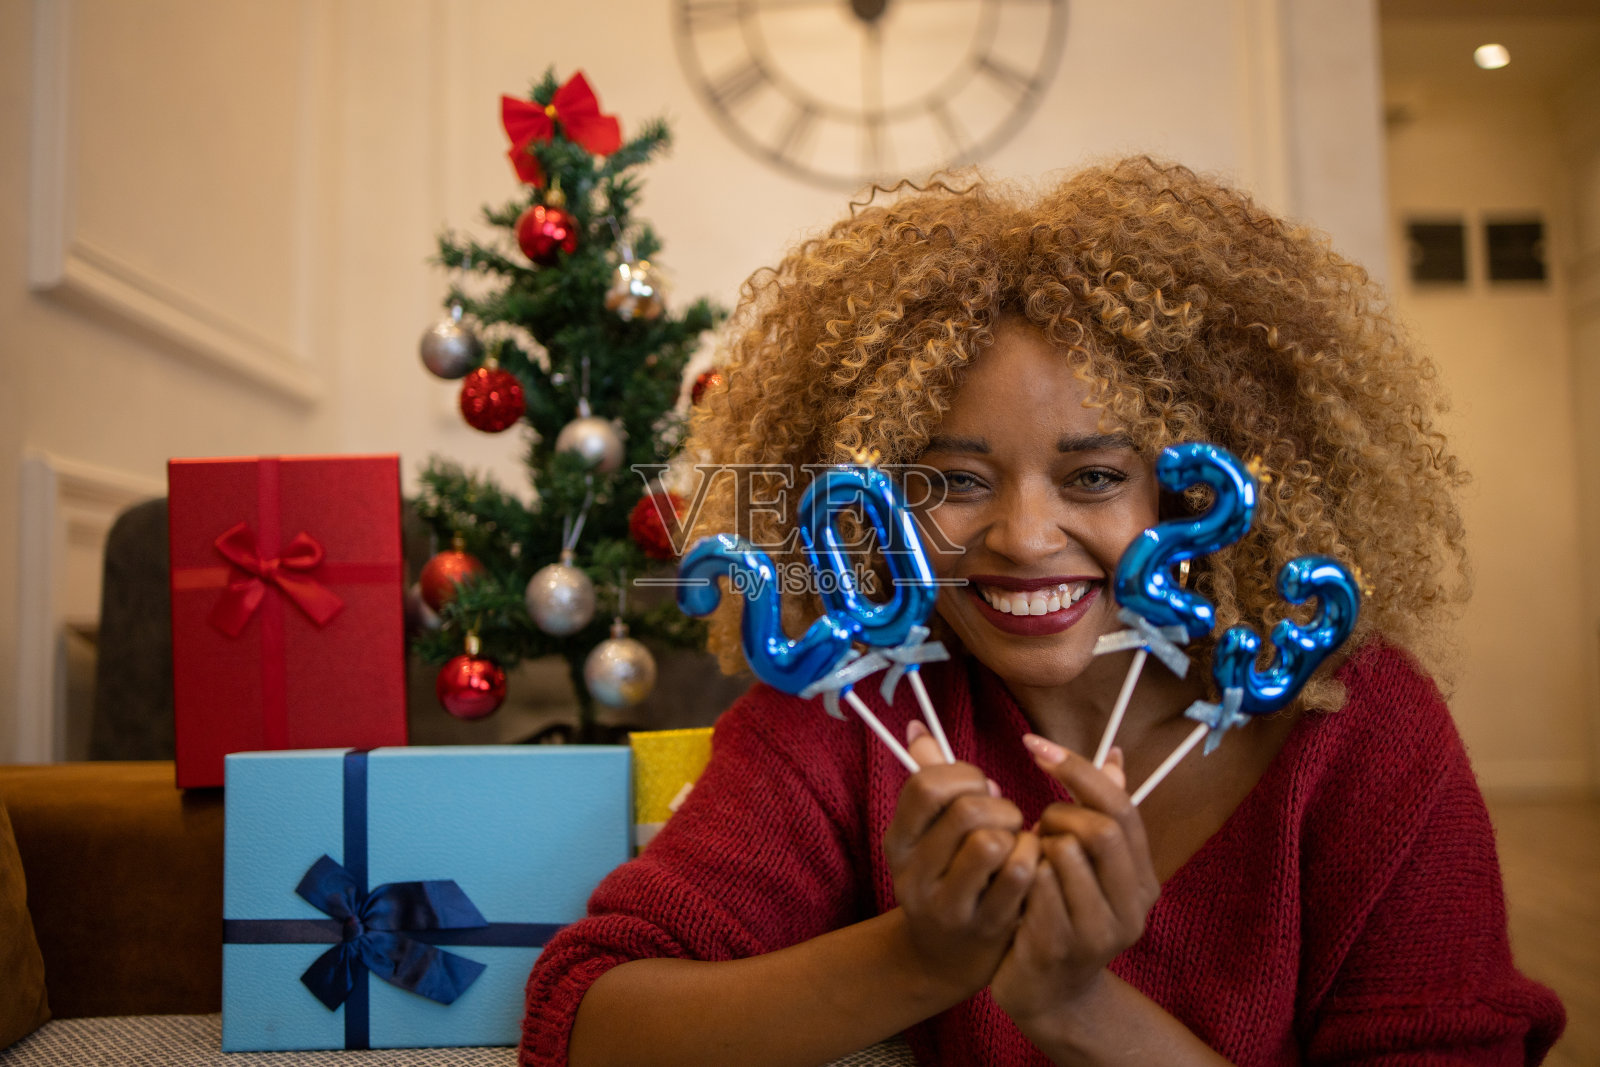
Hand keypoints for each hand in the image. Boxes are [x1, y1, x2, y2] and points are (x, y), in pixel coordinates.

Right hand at [883, 721, 1039, 999]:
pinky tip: (1030, 865)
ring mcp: (947, 904)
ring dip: (1017, 836)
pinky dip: (1033, 859)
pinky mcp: (984, 926)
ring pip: (994, 842)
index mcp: (898, 840)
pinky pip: (1020, 873)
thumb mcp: (927, 833)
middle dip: (1000, 807)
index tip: (979, 789)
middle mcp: (914, 873)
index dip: (964, 776)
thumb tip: (918, 728)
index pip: (927, 785)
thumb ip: (927, 779)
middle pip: (967, 811)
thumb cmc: (946, 876)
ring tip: (1017, 845)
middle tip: (1006, 820)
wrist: (943, 958)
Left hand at [991, 739, 1158, 1038]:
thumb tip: (1116, 755)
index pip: (1121, 806)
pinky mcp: (1060, 947)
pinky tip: (1012, 884)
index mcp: (1142, 878)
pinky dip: (1018, 874)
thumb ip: (1101, 814)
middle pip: (1100, 830)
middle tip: (1038, 829)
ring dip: (1035, 847)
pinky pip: (1034, 887)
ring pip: (1064, 856)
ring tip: (1027, 860)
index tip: (1034, 745)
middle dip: (1058, 816)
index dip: (1077, 769)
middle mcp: (1132, 906)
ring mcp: (1098, 931)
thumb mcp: (1091, 869)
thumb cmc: (1063, 915)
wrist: (1050, 995)